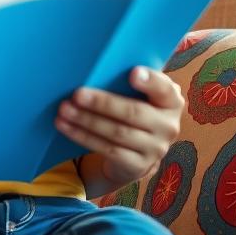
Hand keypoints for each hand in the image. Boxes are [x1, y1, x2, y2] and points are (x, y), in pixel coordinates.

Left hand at [56, 67, 182, 191]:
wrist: (138, 152)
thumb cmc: (133, 110)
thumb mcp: (137, 95)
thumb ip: (126, 81)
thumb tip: (94, 68)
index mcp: (171, 102)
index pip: (165, 89)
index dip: (150, 81)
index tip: (132, 73)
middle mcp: (168, 126)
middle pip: (133, 112)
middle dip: (102, 103)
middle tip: (77, 94)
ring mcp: (155, 149)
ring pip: (117, 133)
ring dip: (87, 120)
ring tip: (64, 110)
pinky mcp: (138, 165)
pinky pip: (107, 149)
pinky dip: (83, 137)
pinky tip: (66, 126)